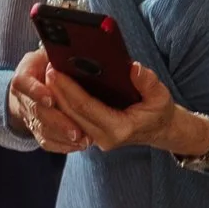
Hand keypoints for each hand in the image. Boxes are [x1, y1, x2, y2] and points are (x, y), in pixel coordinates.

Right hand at [6, 48, 89, 153]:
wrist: (29, 82)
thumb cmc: (46, 63)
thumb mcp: (47, 52)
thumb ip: (59, 50)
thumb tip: (78, 47)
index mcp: (24, 76)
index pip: (24, 84)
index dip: (36, 92)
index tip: (50, 98)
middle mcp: (22, 99)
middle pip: (36, 112)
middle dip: (57, 122)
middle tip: (76, 131)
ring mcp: (28, 116)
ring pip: (42, 130)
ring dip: (62, 137)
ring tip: (83, 140)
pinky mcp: (36, 130)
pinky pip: (46, 141)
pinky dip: (62, 146)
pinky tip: (79, 145)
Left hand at [47, 61, 180, 153]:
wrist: (159, 130)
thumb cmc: (159, 112)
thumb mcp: (161, 95)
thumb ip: (148, 82)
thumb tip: (133, 68)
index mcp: (119, 128)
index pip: (85, 107)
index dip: (68, 89)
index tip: (56, 71)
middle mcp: (104, 137)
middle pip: (71, 113)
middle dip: (57, 90)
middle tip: (47, 68)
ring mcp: (96, 139)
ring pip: (68, 117)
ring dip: (56, 96)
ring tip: (49, 75)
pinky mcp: (91, 135)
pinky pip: (72, 119)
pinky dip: (62, 103)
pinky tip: (56, 88)